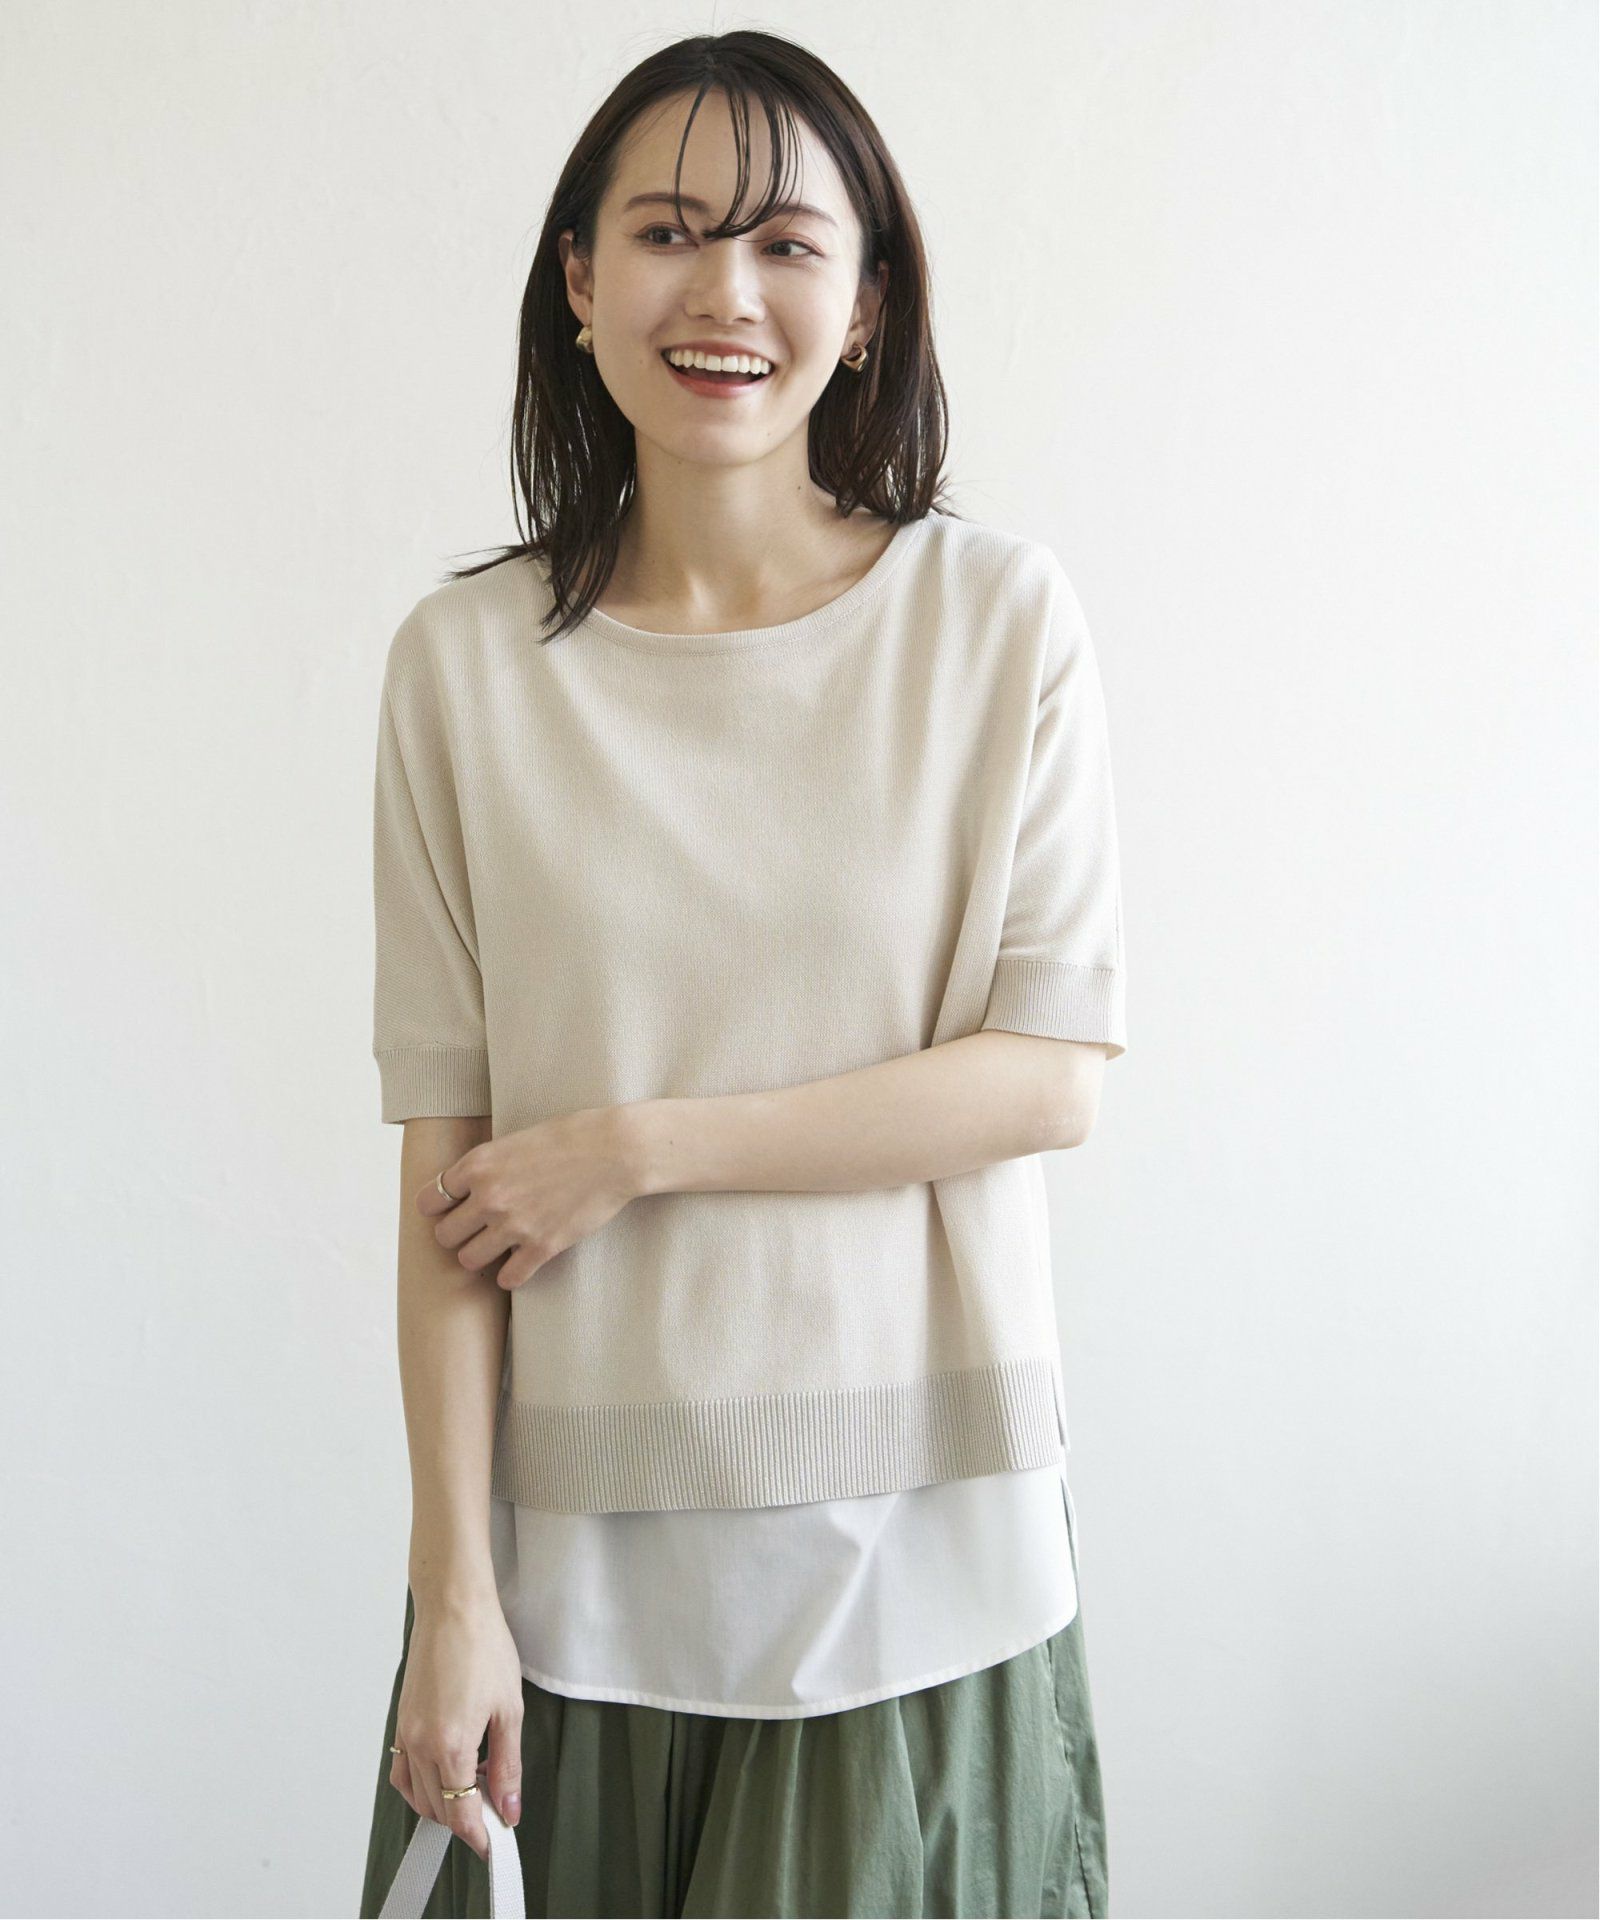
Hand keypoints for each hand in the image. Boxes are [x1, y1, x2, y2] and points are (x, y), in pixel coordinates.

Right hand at [390, 1595, 523, 1860]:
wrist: (453, 1608)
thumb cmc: (482, 1646)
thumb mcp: (509, 1709)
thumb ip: (508, 1765)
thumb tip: (509, 1806)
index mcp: (450, 1745)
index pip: (460, 1815)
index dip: (481, 1836)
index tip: (496, 1841)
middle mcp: (421, 1745)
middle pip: (438, 1810)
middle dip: (466, 1819)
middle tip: (495, 1807)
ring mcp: (407, 1733)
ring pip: (417, 1795)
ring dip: (443, 1803)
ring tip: (476, 1785)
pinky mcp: (401, 1721)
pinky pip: (403, 1770)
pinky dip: (420, 1784)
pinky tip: (445, 1771)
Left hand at [416, 1106, 642, 1289]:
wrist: (615, 1151)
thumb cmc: (570, 1137)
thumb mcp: (514, 1140)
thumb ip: (486, 1166)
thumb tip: (465, 1186)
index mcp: (478, 1165)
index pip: (428, 1201)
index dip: (439, 1207)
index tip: (453, 1208)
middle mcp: (489, 1197)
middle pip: (443, 1236)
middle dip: (459, 1233)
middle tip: (477, 1229)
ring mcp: (514, 1226)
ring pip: (468, 1260)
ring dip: (481, 1255)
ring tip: (498, 1246)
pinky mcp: (542, 1248)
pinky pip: (507, 1279)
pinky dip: (512, 1274)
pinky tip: (522, 1262)